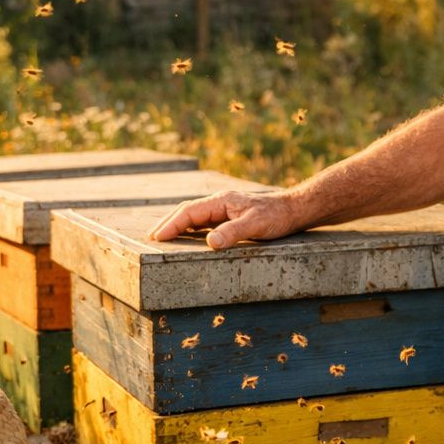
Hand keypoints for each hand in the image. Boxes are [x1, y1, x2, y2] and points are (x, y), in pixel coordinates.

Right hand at [146, 190, 302, 248]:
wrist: (292, 210)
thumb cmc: (276, 217)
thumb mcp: (255, 226)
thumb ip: (232, 233)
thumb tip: (209, 242)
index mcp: (221, 201)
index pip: (189, 212)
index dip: (172, 225)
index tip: (158, 237)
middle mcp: (219, 202)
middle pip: (186, 211)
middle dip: (168, 223)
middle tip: (151, 238)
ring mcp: (223, 208)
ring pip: (193, 215)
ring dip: (176, 225)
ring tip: (161, 237)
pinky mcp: (228, 215)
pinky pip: (202, 221)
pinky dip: (189, 227)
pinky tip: (185, 236)